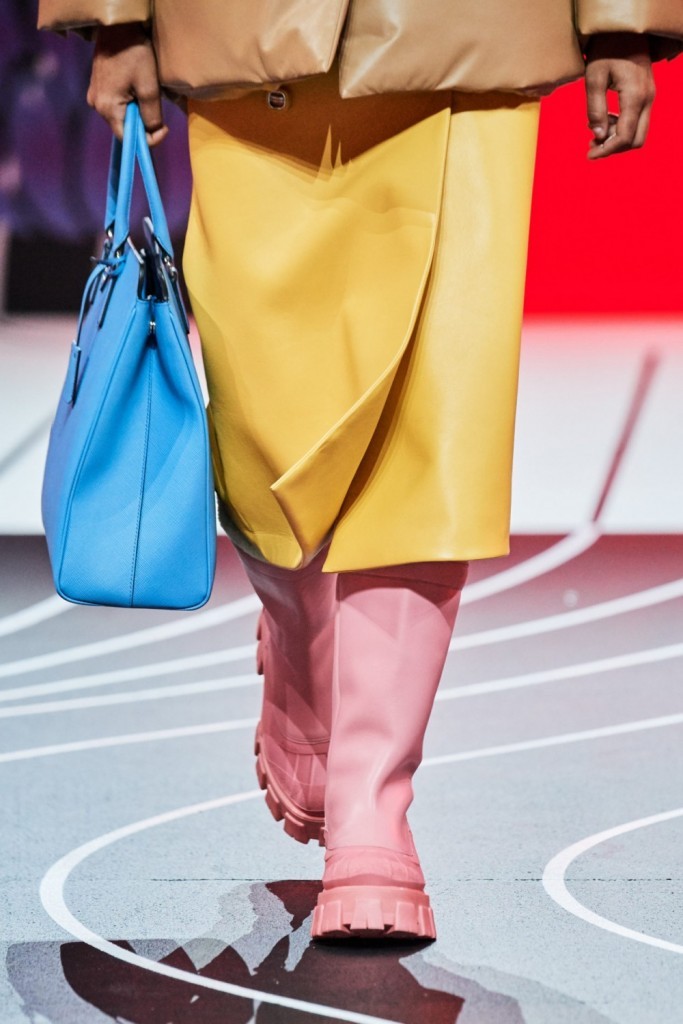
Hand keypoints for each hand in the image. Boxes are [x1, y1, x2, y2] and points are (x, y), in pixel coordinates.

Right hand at [87, 22, 167, 145]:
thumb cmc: (134, 54)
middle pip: (124, 127)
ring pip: (121, 115)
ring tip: (148, 96)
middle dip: (143, 124)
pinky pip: (116, 103)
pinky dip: (130, 102)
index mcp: (107, 108)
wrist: (119, 27)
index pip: (127, 139)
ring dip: (137, 112)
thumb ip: (152, 115)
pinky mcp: (97, 86)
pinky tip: (138, 89)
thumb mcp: (149, 87)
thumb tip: (153, 132)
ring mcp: (95, 95)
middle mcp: (96, 105)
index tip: (164, 129)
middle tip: (159, 112)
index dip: (147, 140)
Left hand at [585, 32, 654, 159]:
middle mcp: (647, 99)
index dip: (606, 151)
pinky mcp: (646, 95)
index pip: (624, 137)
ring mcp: (649, 97)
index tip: (588, 155)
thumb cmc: (606, 50)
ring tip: (595, 134)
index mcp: (634, 97)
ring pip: (638, 132)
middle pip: (636, 140)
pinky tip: (605, 122)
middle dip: (614, 148)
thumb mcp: (594, 79)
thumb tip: (598, 137)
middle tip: (592, 147)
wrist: (625, 31)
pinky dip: (621, 127)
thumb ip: (595, 110)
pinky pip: (637, 120)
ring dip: (617, 139)